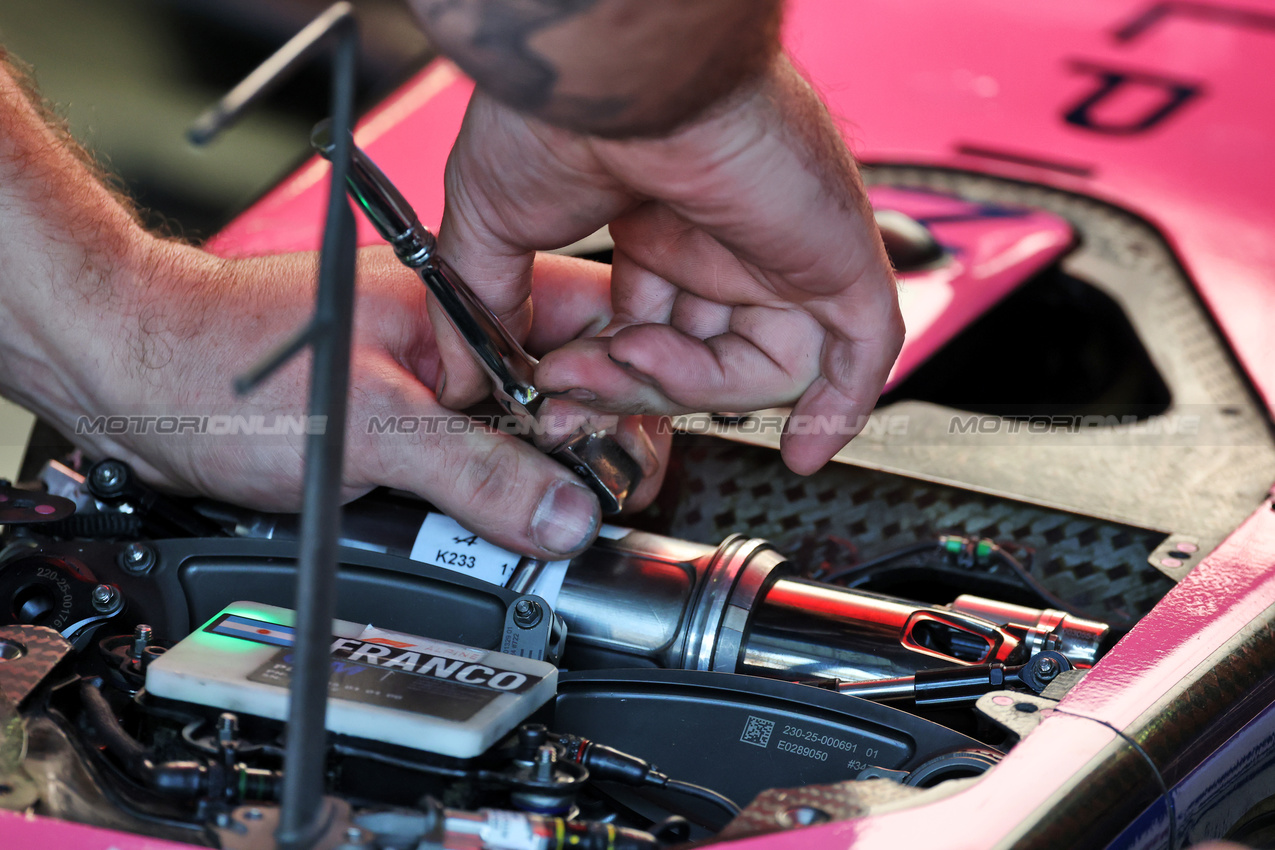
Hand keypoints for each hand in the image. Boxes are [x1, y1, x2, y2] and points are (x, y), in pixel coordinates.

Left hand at [10, 238, 666, 557]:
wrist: (139, 384)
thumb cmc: (227, 370)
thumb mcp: (369, 424)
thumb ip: (476, 472)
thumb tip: (567, 516)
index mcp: (469, 297)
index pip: (596, 326)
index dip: (626, 389)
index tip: (620, 454)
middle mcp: (464, 336)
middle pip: (574, 388)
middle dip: (590, 448)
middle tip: (584, 501)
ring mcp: (440, 383)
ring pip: (529, 434)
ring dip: (540, 482)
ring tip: (538, 520)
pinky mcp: (413, 427)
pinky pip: (480, 464)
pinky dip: (493, 499)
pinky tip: (489, 525)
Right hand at [431, 56, 903, 474]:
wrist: (617, 70)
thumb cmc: (560, 113)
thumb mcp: (495, 221)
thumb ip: (488, 301)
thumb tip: (462, 370)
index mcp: (656, 225)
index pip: (649, 332)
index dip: (608, 376)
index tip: (560, 396)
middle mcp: (721, 238)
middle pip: (700, 357)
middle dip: (634, 387)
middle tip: (578, 389)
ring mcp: (779, 250)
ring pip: (758, 367)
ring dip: (689, 390)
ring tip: (632, 361)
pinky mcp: (832, 257)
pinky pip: (859, 348)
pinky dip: (837, 405)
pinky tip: (804, 450)